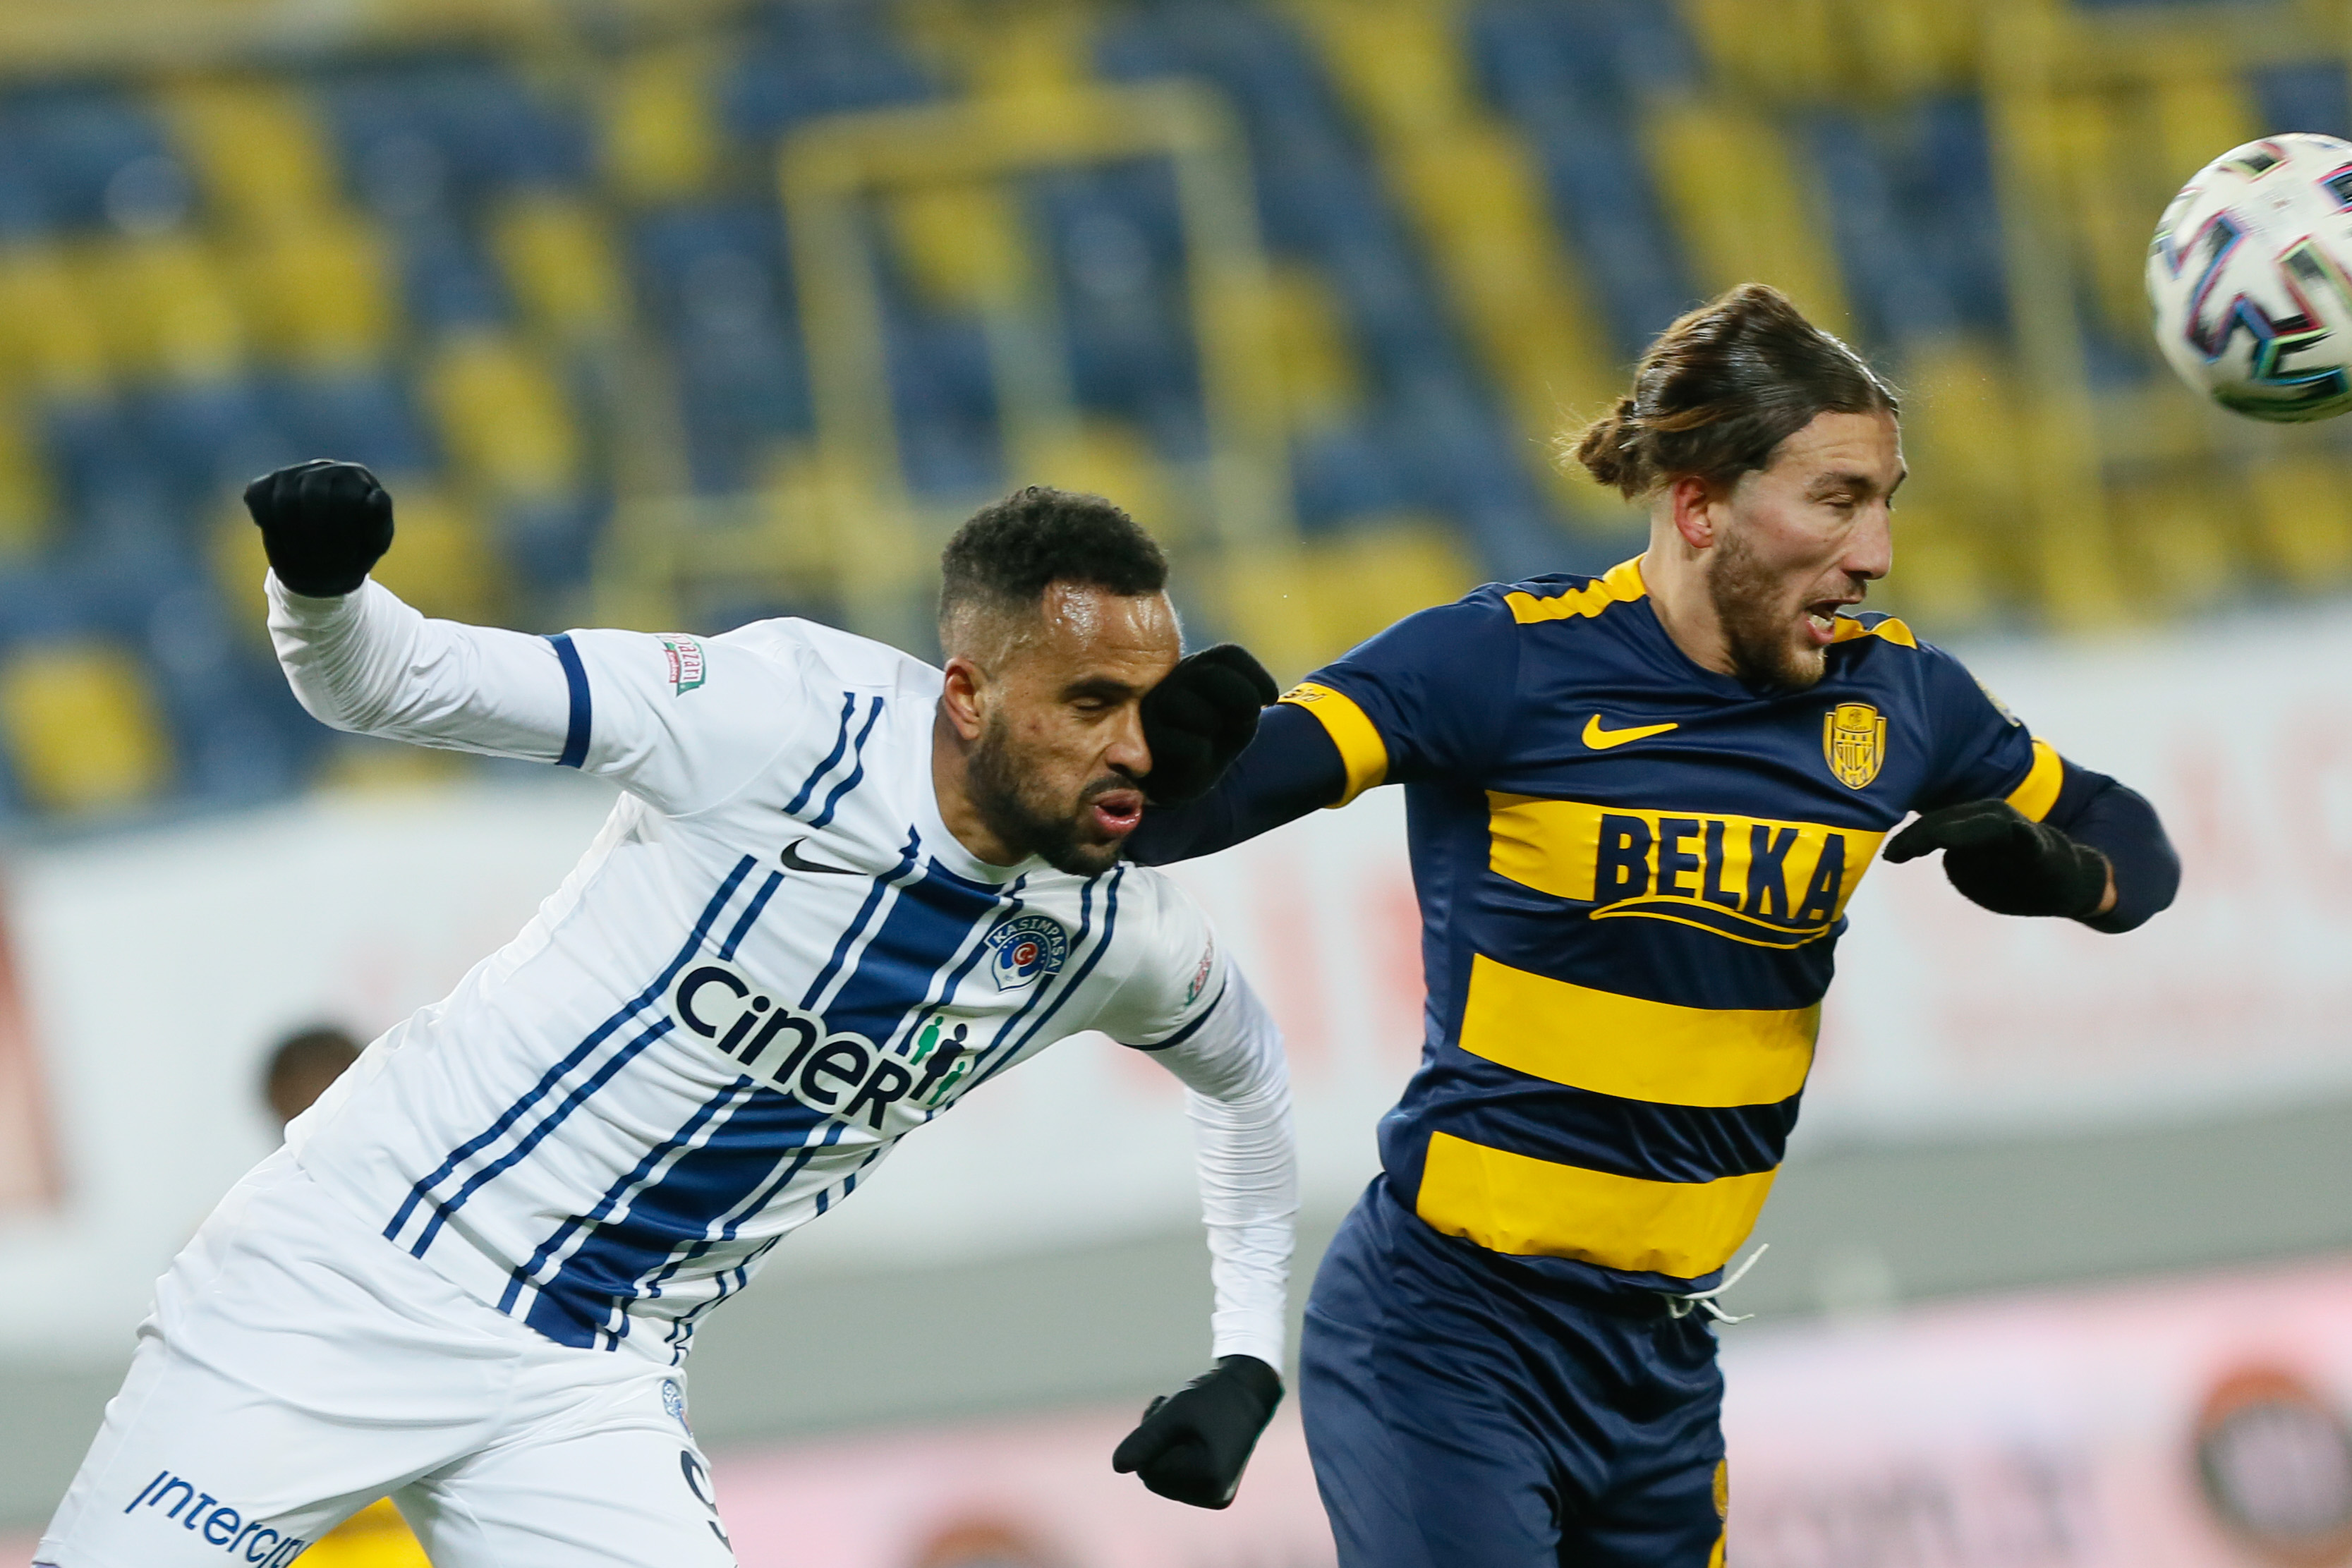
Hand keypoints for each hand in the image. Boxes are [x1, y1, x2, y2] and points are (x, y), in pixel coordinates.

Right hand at [243, 459, 394, 597]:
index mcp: (357, 478)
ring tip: (303, 552)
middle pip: (312, 496)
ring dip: (291, 534)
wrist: (325, 566)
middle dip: (315, 535)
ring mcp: (295, 472)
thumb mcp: (374, 542)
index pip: (346, 499)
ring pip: (283, 499)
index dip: (343, 534)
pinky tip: (281, 534)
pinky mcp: (269, 483)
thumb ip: (378, 520)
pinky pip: (258, 497)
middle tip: (321, 559)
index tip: (347, 558)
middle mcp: (326, 468)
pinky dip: (266, 521)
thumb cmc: (355, 550)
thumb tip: (376, 496)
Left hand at [1111, 1354, 1281, 1508]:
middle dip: (1155, 1445)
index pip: (1148, 1470)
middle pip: (1153, 1478)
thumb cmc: (1212, 1397)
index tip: (1167, 1409)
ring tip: (1183, 1425)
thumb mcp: (1175, 1410)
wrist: (1249, 1394)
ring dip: (1163, 1449)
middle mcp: (1215, 1495)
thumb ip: (1145, 1438)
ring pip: (1162, 1480)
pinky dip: (1175, 1458)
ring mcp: (1216, 1498)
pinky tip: (1190, 1438)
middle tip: (1173, 1414)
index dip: (1150, 1438)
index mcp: (1208, 1477)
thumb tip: (1116, 1467)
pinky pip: (1176, 1482)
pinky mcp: (1215, 1495)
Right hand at [1139, 644, 1276, 805]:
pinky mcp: (1146, 739)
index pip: (1229, 655)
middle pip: (1210, 674)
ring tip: (1208, 738)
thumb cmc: (1212, 741)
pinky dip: (1198, 751)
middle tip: (1249, 717)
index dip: (1256, 675)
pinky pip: (1181, 742)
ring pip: (1183, 705)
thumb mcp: (1238, 718)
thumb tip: (1249, 703)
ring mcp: (1154, 707)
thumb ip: (1245, 702)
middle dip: (1241, 696)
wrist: (1181, 777)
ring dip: (1211, 724)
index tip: (1270, 700)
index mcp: (1199, 668)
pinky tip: (1194, 757)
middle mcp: (1173, 679)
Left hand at [1884, 799, 2110, 917]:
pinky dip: (2026, 838)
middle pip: (1954, 823)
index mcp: (1977, 828)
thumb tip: (1946, 859)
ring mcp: (2021, 835)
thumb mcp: (1980, 870)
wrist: (2074, 884)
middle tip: (1896, 854)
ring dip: (1959, 834)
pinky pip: (2033, 842)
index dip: (1912, 839)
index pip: (1937, 827)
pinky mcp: (2045, 851)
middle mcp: (1997, 823)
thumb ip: (1960, 863)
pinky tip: (2022, 835)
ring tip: (1934, 841)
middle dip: (1924, 835)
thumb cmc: (2019, 876)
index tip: (1890, 857)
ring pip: (1986, 827)